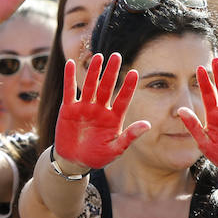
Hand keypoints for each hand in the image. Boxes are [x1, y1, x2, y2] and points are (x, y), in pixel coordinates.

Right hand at [54, 53, 149, 169]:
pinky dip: (70, 78)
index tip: (135, 73)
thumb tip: (148, 125)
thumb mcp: (115, 149)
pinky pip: (69, 91)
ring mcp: (85, 108)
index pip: (123, 99)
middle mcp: (100, 110)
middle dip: (112, 72)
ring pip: (90, 86)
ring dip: (94, 72)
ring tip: (98, 56)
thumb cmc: (98, 156)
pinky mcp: (69, 109)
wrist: (75, 161)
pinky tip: (71, 63)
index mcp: (114, 118)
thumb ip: (129, 136)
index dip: (128, 87)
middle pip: (107, 87)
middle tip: (117, 56)